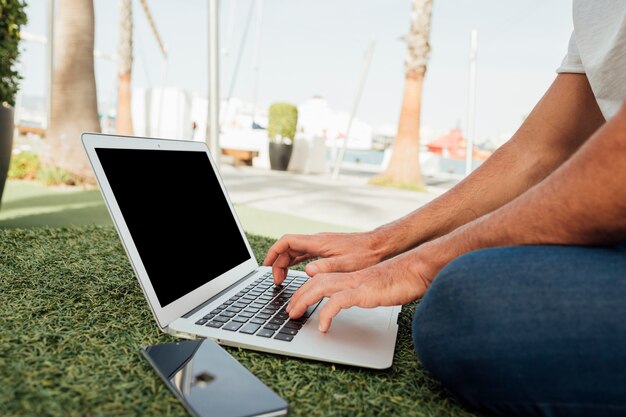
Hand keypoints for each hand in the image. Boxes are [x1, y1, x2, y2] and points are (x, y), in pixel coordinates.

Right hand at [263, 231, 388, 284]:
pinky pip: (304, 253)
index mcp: (318, 243)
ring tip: (282, 279)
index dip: (273, 252)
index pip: (287, 241)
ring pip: (295, 251)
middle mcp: (317, 241)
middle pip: (288, 247)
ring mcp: (321, 244)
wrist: (379, 246)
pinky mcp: (326, 249)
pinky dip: (295, 262)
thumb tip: (307, 271)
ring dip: (285, 263)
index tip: (266, 266)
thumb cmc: (365, 254)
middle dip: (277, 263)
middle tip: (277, 281)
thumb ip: (325, 267)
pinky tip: (296, 272)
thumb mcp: (346, 264)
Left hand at [286, 247, 441, 331]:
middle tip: (289, 312)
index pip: (320, 279)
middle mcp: (349, 277)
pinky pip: (339, 301)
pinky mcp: (364, 291)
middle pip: (315, 281)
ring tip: (295, 316)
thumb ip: (359, 293)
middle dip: (298, 296)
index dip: (305, 290)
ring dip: (304, 301)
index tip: (296, 303)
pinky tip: (323, 326)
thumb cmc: (400, 280)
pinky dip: (327, 313)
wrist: (416, 270)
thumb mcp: (374, 288)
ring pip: (321, 287)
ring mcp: (356, 283)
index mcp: (350, 276)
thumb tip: (349, 301)